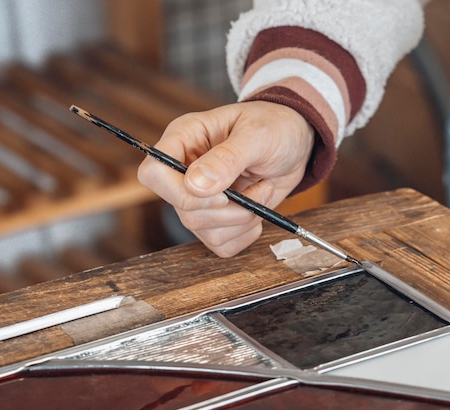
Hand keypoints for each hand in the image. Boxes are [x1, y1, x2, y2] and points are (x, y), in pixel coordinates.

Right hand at [137, 101, 314, 256]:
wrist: (296, 143)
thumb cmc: (275, 126)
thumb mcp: (257, 134)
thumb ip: (227, 158)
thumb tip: (196, 185)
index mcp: (184, 139)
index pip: (153, 173)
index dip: (180, 192)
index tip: (221, 193)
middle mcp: (185, 170)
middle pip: (182, 209)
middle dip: (228, 210)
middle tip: (259, 189)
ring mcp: (199, 197)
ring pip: (203, 231)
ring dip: (242, 219)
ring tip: (262, 191)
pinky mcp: (217, 218)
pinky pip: (221, 244)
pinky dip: (245, 233)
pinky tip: (258, 209)